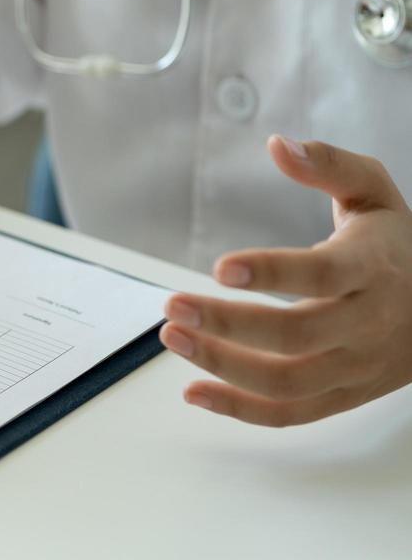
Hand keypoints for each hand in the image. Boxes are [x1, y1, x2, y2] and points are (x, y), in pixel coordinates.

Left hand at [159, 136, 411, 425]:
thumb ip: (330, 165)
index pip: (324, 275)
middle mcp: (369, 323)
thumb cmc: (396, 245)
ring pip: (287, 381)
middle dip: (227, 324)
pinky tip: (192, 390)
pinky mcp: (345, 396)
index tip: (219, 266)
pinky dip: (239, 409)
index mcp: (375, 268)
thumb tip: (278, 145)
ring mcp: (357, 366)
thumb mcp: (375, 194)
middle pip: (295, 335)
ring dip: (222, 364)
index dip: (272, 273)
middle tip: (171, 304)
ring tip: (171, 335)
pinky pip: (291, 414)